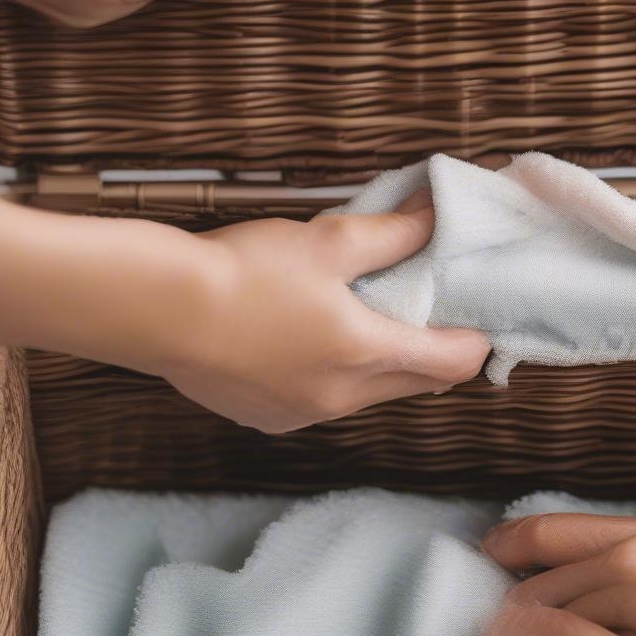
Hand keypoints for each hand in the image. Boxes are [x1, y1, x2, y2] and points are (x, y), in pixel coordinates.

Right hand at [0, 194, 489, 431]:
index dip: (475, 342)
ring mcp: (306, 415)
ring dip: (382, 367)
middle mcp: (345, 398)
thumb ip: (393, 233)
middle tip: (426, 316)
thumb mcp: (329, 240)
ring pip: (371, 396)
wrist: (158, 309)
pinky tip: (309, 346)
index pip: (453, 365)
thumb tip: (436, 216)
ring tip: (362, 323)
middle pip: (417, 385)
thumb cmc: (245, 270)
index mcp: (368, 353)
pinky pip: (326, 404)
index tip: (477, 321)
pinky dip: (337, 379)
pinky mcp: (271, 420)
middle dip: (431, 355)